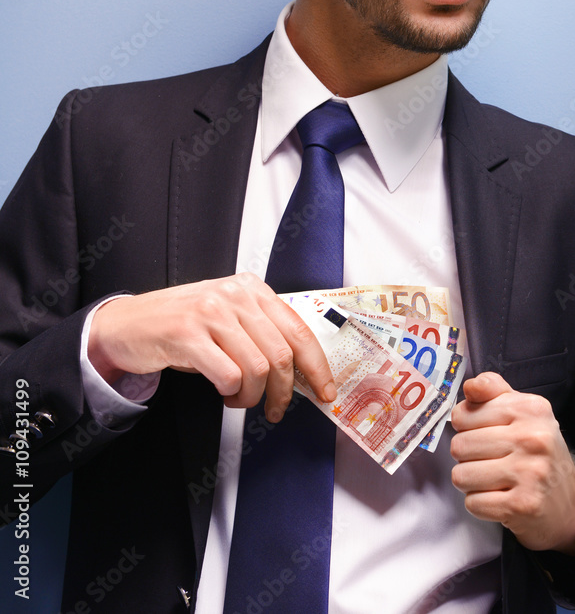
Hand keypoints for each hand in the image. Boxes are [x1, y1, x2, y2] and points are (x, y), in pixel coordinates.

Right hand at [88, 273, 335, 421]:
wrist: (125, 324)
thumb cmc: (183, 326)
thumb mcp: (229, 318)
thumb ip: (264, 334)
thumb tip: (302, 372)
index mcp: (252, 289)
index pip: (299, 331)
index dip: (317, 367)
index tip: (324, 392)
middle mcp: (235, 295)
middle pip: (281, 354)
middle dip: (283, 391)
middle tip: (276, 409)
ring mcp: (210, 312)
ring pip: (257, 368)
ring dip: (252, 396)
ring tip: (239, 399)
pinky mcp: (187, 333)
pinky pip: (227, 374)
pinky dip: (230, 392)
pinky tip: (222, 391)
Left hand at [450, 372, 574, 554]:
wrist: (571, 502)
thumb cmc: (539, 454)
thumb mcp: (524, 413)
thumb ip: (495, 392)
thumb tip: (471, 385)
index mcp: (531, 409)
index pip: (464, 414)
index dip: (466, 428)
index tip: (485, 434)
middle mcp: (533, 437)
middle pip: (459, 446)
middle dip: (468, 458)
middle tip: (492, 462)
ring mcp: (529, 472)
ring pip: (461, 476)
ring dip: (472, 483)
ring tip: (496, 480)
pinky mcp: (522, 504)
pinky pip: (473, 503)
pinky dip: (481, 505)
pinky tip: (501, 499)